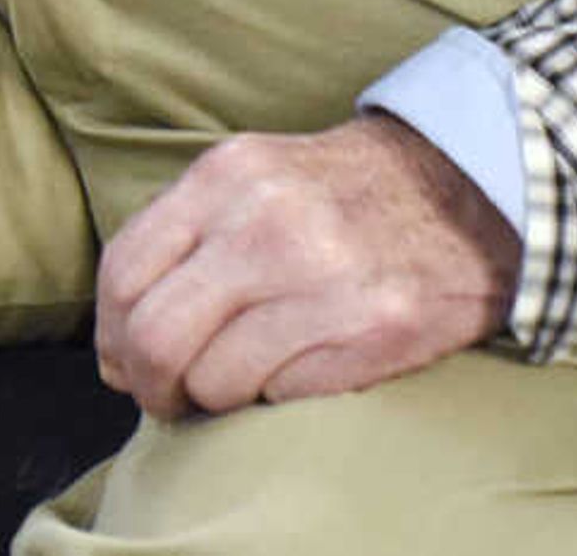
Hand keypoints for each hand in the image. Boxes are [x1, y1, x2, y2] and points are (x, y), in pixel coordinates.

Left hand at [94, 115, 519, 420]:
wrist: (466, 194)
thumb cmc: (340, 196)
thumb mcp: (251, 179)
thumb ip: (180, 241)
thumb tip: (117, 342)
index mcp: (225, 178)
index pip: (123, 273)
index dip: (111, 332)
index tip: (122, 359)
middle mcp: (266, 226)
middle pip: (156, 337)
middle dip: (148, 383)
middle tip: (165, 395)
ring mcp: (321, 280)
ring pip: (213, 380)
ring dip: (213, 397)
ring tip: (239, 381)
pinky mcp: (371, 333)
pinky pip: (279, 396)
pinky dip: (273, 397)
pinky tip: (294, 370)